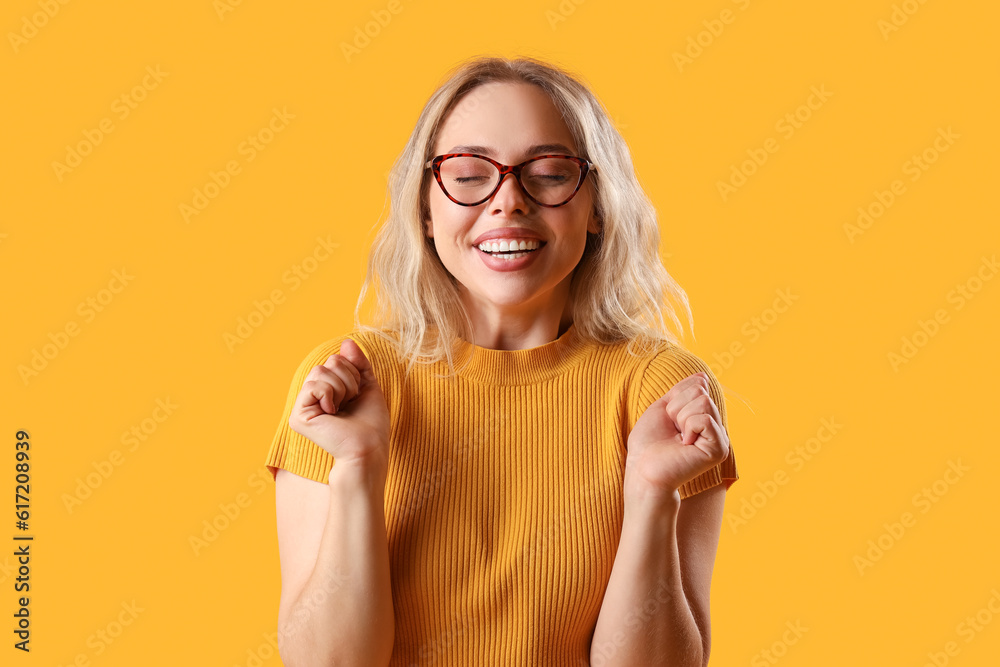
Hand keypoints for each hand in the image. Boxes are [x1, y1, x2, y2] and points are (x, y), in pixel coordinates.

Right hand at [288, 339, 389, 468]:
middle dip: (347, 379)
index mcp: (327, 390)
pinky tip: (331, 413)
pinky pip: (313, 386)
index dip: (353, 372)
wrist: (370, 446)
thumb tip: (346, 342)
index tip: (357, 394)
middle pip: (327, 363)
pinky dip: (329, 395)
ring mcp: (303, 406)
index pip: (335, 360)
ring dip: (341, 388)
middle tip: (350, 402)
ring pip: (319, 372)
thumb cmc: (371, 422)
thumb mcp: (367, 385)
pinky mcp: (299, 416)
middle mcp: (312, 397)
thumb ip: (357, 363)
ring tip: (342, 407)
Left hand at [624, 371, 729, 498]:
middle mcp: (715, 427)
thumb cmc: (648, 443)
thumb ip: (682, 391)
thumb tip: (703, 376)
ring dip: (681, 417)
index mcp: (703, 417)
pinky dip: (688, 427)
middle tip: (672, 431)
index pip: (698, 384)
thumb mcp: (663, 408)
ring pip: (704, 402)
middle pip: (701, 391)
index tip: (668, 419)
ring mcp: (719, 438)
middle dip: (677, 407)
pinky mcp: (719, 449)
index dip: (675, 397)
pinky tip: (685, 445)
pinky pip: (705, 418)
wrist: (642, 470)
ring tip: (678, 438)